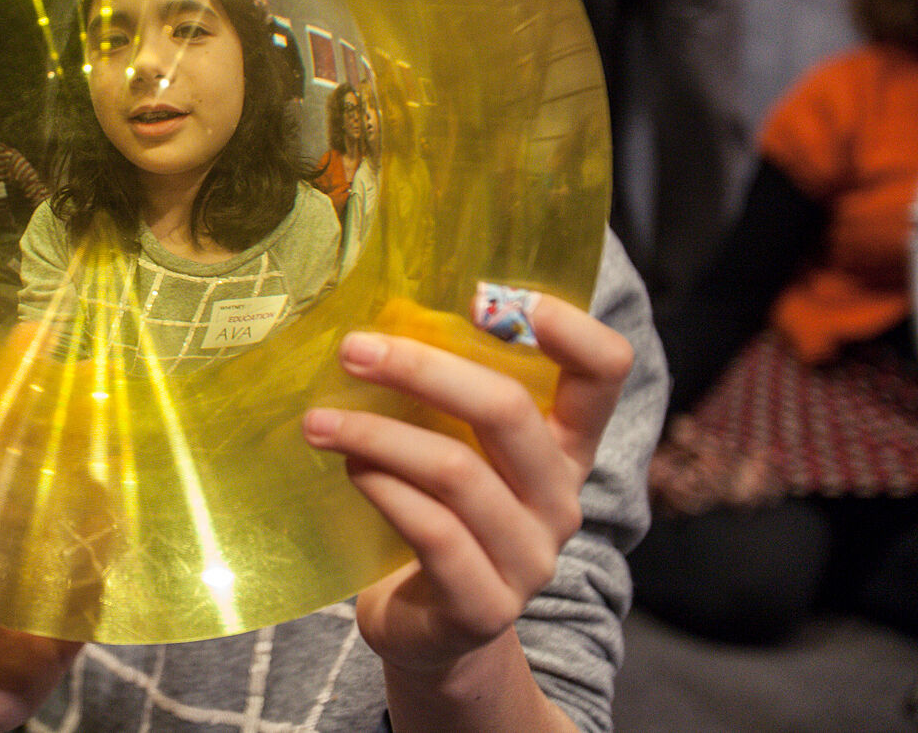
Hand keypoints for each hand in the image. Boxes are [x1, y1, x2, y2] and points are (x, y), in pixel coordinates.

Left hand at [303, 294, 630, 677]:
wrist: (429, 630)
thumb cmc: (433, 514)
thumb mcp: (452, 445)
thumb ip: (441, 392)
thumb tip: (380, 311)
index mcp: (566, 447)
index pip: (604, 372)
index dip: (568, 326)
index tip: (489, 293)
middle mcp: (561, 499)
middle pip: (510, 412)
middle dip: (423, 369)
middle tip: (352, 349)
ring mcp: (530, 558)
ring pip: (458, 472)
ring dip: (377, 435)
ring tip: (319, 422)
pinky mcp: (485, 605)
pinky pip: (434, 533)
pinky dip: (384, 491)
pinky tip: (350, 471)